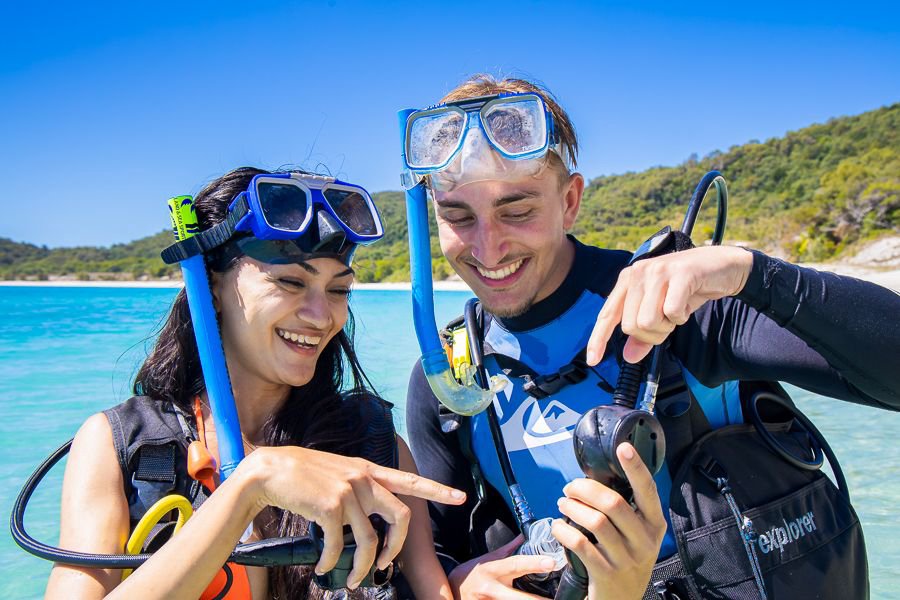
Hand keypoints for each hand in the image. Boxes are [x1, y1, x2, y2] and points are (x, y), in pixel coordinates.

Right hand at [242, 446, 465, 589]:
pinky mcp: (331, 506)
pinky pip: (340, 546)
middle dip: (396, 548)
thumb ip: (356, 489)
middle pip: (401, 516)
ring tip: (352, 580)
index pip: (408, 479)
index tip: (460, 496)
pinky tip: (322, 568)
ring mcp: (349, 490)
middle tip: (384, 566)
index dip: (436, 489)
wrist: (268, 471)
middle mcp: (363, 477)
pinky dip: (331, 563)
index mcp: (367, 469)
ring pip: (370, 540)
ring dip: (362, 567)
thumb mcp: (335, 474)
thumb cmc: (299, 476)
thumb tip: (366, 521)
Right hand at [449, 535, 553, 599]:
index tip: (551, 562)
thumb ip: (506, 551)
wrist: (448, 593)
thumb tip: (523, 537)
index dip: (534, 563)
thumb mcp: (486, 561)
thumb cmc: (469, 576)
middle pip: (518, 598)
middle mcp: (491, 590)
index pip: (515, 565)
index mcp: (492, 571)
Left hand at [552, 443, 666, 599]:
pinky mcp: (606, 573)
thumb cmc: (627, 558)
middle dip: (585, 489)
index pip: (647, 490)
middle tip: (570, 487)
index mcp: (655, 524)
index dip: (635, 467)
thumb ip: (627, 509)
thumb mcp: (638, 534)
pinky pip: (580, 544)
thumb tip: (597, 478)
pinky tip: (559, 526)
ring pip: (595, 522)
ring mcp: (626, 558)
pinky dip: (564, 531)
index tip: (623, 447)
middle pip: (613, 503)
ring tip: (563, 504)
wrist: (623, 599)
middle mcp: (644, 540)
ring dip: (572, 508)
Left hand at [586, 246, 752, 364]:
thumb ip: (644, 333)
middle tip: (668, 321)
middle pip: (631, 326)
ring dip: (667, 326)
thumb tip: (629, 356)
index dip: (599, 338)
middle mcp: (637, 273)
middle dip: (652, 334)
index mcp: (627, 280)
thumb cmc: (688, 288)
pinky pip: (671, 313)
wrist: (722, 266)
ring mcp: (657, 272)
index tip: (593, 360)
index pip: (607, 314)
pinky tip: (687, 303)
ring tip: (677, 310)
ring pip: (648, 322)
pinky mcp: (679, 274)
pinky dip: (682, 317)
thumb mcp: (662, 312)